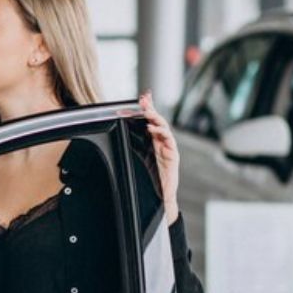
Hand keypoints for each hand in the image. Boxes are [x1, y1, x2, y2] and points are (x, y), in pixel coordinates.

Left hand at [141, 91, 179, 224]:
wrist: (161, 195)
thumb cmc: (151, 176)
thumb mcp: (139, 157)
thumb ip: (133, 144)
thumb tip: (120, 133)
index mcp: (153, 140)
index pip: (150, 120)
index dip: (147, 108)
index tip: (141, 97)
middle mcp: (162, 141)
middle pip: (157, 120)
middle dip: (150, 108)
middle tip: (143, 99)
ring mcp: (168, 147)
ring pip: (164, 127)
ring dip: (155, 117)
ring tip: (146, 110)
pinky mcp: (173, 155)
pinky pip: (168, 140)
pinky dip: (160, 133)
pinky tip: (152, 128)